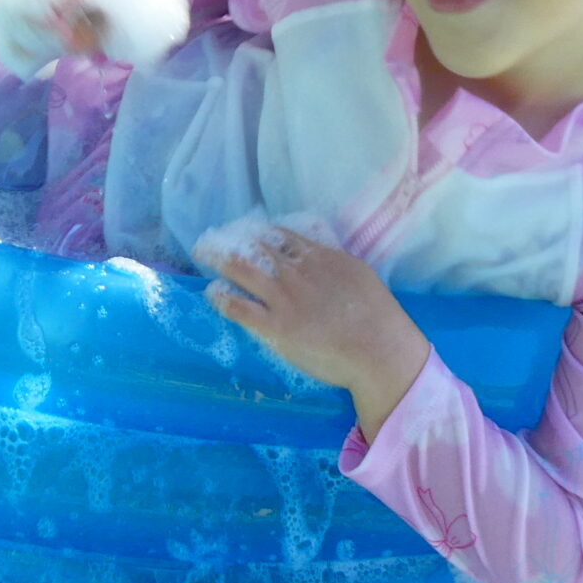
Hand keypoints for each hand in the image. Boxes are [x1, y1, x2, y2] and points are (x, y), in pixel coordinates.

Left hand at [194, 224, 428, 439]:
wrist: (379, 349)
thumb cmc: (378, 317)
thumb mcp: (359, 274)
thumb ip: (336, 263)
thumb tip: (322, 256)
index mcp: (320, 258)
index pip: (281, 236)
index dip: (259, 232)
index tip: (246, 232)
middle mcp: (297, 272)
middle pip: (256, 246)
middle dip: (232, 239)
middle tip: (215, 239)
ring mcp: (284, 298)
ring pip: (242, 269)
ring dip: (219, 258)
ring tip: (203, 255)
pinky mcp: (275, 327)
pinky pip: (238, 307)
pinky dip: (221, 296)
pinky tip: (211, 292)